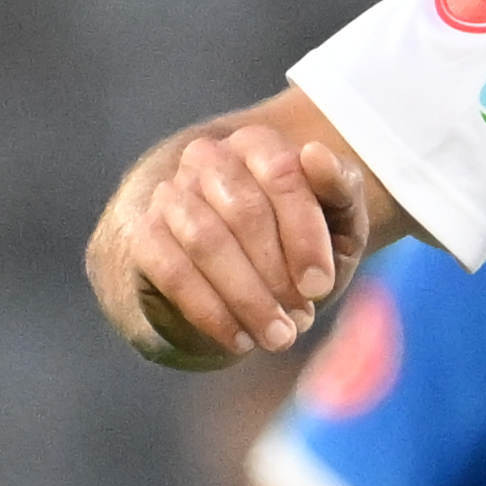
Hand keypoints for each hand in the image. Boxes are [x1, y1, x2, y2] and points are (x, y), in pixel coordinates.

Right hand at [90, 105, 360, 368]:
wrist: (235, 286)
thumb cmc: (295, 250)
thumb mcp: (337, 226)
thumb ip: (341, 190)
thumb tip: (315, 153)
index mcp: (257, 144)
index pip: (282, 174)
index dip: (304, 235)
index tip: (320, 288)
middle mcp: (207, 159)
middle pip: (244, 211)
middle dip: (277, 274)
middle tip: (300, 319)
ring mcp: (170, 195)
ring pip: (206, 241)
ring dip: (247, 297)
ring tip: (277, 337)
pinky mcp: (144, 237)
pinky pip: (173, 272)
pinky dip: (211, 312)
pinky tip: (240, 340)